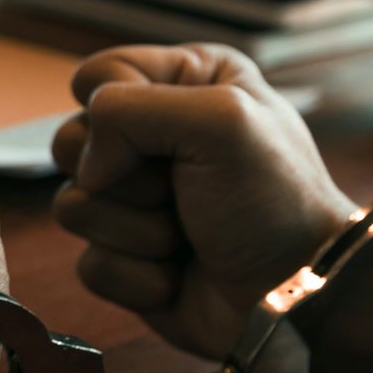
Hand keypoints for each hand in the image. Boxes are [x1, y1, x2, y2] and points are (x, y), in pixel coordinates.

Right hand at [50, 44, 355, 357]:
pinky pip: (88, 262)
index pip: (99, 74)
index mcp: (187, 82)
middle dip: (124, 177)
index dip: (116, 111)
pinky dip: (136, 275)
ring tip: (186, 236)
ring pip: (73, 206)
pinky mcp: (125, 256)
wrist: (299, 298)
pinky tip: (177, 273)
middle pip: (72, 141)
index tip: (168, 140)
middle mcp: (157, 135)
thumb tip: (87, 167)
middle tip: (180, 191)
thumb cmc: (275, 204)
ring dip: (134, 230)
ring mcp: (136, 200)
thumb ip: (128, 111)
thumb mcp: (220, 121)